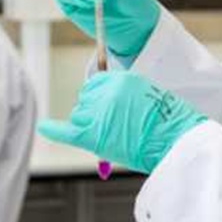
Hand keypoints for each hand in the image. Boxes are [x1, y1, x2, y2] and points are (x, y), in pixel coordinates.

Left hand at [38, 71, 206, 173]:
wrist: (178, 141)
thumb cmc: (169, 124)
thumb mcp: (147, 96)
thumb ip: (123, 96)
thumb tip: (103, 106)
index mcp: (120, 80)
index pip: (94, 86)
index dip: (99, 101)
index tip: (110, 112)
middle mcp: (106, 93)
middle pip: (84, 102)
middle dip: (94, 115)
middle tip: (118, 128)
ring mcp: (99, 113)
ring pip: (79, 118)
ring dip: (90, 128)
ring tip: (116, 137)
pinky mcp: (95, 135)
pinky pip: (67, 131)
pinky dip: (54, 130)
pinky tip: (43, 127)